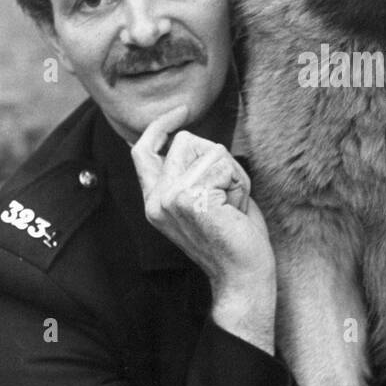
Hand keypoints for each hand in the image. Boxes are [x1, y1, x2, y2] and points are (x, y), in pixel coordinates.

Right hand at [131, 105, 276, 352]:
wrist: (244, 275)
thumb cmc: (234, 238)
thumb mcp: (204, 200)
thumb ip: (190, 173)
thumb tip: (188, 138)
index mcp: (155, 201)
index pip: (142, 150)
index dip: (160, 125)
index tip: (181, 110)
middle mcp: (156, 199)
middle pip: (186, 141)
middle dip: (217, 158)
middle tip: (228, 195)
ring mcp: (169, 198)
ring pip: (209, 149)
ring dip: (231, 172)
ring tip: (232, 204)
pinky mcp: (189, 198)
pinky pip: (223, 164)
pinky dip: (239, 182)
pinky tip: (236, 210)